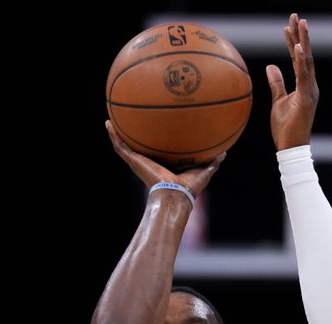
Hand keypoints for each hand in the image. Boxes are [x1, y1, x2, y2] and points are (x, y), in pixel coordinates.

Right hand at [105, 120, 224, 196]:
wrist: (175, 194)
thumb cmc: (189, 187)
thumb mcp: (203, 170)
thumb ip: (212, 162)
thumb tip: (224, 153)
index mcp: (163, 166)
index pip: (158, 153)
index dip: (156, 143)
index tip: (155, 132)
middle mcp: (149, 163)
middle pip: (139, 148)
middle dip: (135, 138)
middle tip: (130, 123)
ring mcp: (139, 162)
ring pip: (125, 146)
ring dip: (117, 134)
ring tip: (111, 120)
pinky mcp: (133, 161)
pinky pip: (120, 146)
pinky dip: (113, 135)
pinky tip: (108, 123)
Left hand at [266, 13, 318, 151]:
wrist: (291, 147)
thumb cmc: (285, 128)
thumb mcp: (278, 101)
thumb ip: (276, 83)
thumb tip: (270, 66)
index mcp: (305, 85)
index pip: (298, 59)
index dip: (294, 41)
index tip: (289, 25)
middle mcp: (310, 85)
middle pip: (305, 55)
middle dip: (301, 35)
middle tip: (296, 16)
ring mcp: (310, 91)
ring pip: (307, 62)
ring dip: (303, 41)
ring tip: (300, 23)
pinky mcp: (307, 98)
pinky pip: (304, 76)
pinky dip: (301, 61)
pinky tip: (298, 47)